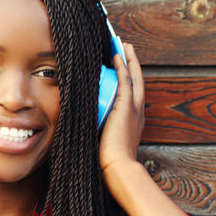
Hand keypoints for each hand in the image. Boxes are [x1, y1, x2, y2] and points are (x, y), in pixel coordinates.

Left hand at [99, 42, 144, 175]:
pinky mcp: (127, 108)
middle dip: (132, 64)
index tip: (122, 70)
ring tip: (124, 46)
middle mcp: (138, 113)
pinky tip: (118, 56)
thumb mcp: (103, 142)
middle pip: (137, 82)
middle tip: (127, 50)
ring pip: (134, 78)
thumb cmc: (108, 162)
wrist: (117, 168)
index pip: (132, 96)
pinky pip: (126, 82)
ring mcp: (134, 110)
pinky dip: (123, 67)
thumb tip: (78, 127)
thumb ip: (96, 131)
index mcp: (134, 122)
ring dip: (129, 60)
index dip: (128, 80)